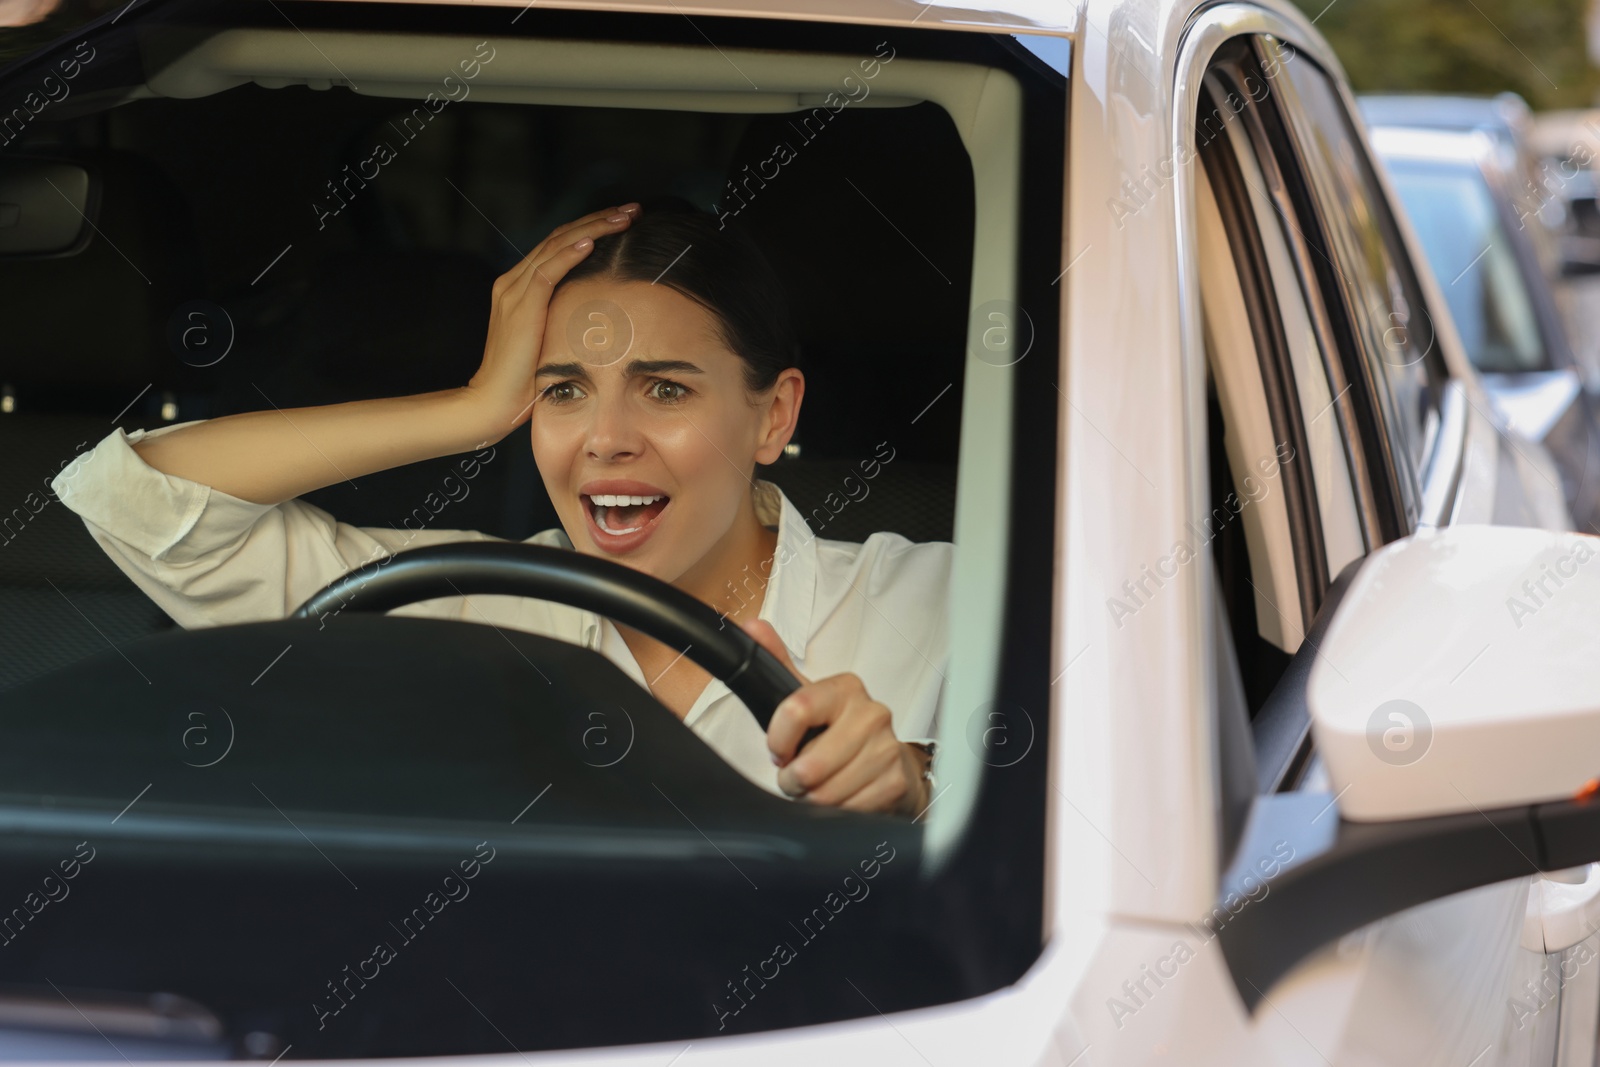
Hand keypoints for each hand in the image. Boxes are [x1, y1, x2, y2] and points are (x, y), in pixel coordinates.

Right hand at [461, 203, 639, 437]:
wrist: (491, 404)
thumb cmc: (524, 382)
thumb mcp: (550, 342)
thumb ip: (566, 321)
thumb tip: (603, 316)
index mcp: (520, 287)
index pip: (560, 245)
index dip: (593, 228)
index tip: (625, 221)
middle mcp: (514, 282)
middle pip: (561, 236)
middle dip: (600, 220)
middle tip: (633, 208)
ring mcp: (513, 291)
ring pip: (557, 245)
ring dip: (594, 228)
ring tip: (624, 217)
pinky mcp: (519, 307)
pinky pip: (547, 271)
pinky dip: (570, 254)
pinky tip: (593, 241)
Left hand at [742, 619, 930, 816]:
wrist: (891, 762)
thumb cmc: (840, 732)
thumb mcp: (809, 697)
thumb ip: (777, 663)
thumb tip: (753, 627)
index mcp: (845, 689)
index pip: (796, 709)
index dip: (778, 740)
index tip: (778, 751)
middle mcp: (871, 714)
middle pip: (809, 766)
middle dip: (793, 781)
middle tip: (797, 777)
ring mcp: (887, 748)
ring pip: (827, 793)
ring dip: (812, 799)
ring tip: (818, 787)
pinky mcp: (895, 781)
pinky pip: (848, 810)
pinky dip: (836, 811)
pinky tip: (841, 797)